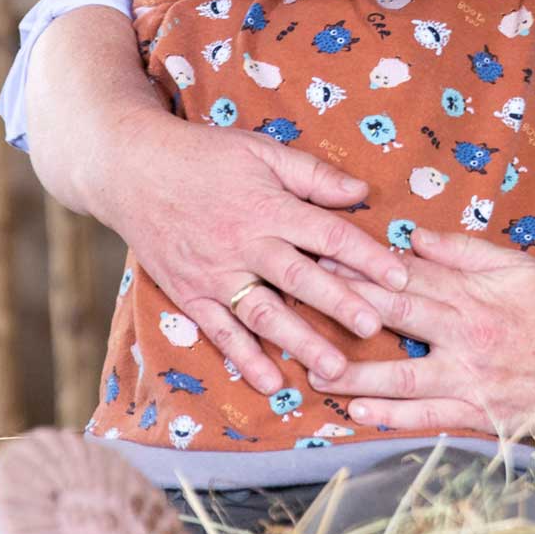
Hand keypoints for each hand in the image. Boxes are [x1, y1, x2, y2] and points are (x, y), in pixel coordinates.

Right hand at [105, 104, 412, 394]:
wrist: (133, 170)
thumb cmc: (205, 155)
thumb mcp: (262, 151)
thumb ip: (312, 174)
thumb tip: (360, 191)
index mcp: (268, 206)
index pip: (328, 235)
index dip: (367, 256)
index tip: (401, 277)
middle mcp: (244, 244)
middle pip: (301, 279)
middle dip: (341, 304)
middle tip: (376, 328)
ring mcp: (215, 274)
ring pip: (264, 314)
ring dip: (300, 343)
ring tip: (335, 368)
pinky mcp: (190, 295)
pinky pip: (221, 332)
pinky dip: (244, 360)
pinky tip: (271, 382)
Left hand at [313, 227, 534, 435]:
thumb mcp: (517, 265)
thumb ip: (465, 251)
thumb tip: (416, 239)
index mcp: (474, 294)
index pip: (407, 276)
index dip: (360, 267)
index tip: (319, 256)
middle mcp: (467, 335)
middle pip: (395, 317)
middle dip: (343, 308)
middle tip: (296, 301)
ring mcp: (471, 379)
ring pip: (401, 376)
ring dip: (353, 372)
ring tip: (312, 368)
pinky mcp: (479, 414)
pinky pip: (427, 417)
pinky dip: (391, 415)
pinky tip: (357, 411)